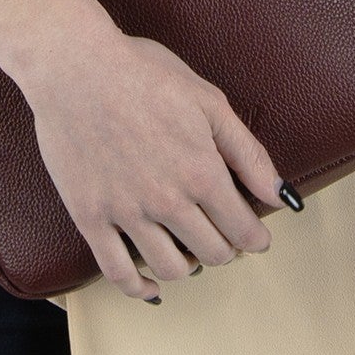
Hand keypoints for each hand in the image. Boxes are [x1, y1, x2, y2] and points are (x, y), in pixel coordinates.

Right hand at [13, 17, 287, 302]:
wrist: (74, 66)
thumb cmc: (143, 73)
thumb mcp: (209, 101)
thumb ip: (248, 152)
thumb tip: (280, 195)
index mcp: (202, 172)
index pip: (243, 231)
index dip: (255, 238)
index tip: (255, 236)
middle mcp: (168, 201)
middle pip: (213, 253)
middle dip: (226, 248)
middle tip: (222, 235)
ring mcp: (126, 213)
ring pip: (171, 268)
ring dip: (189, 266)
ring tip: (189, 250)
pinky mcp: (90, 217)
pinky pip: (117, 271)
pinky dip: (139, 288)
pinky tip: (150, 285)